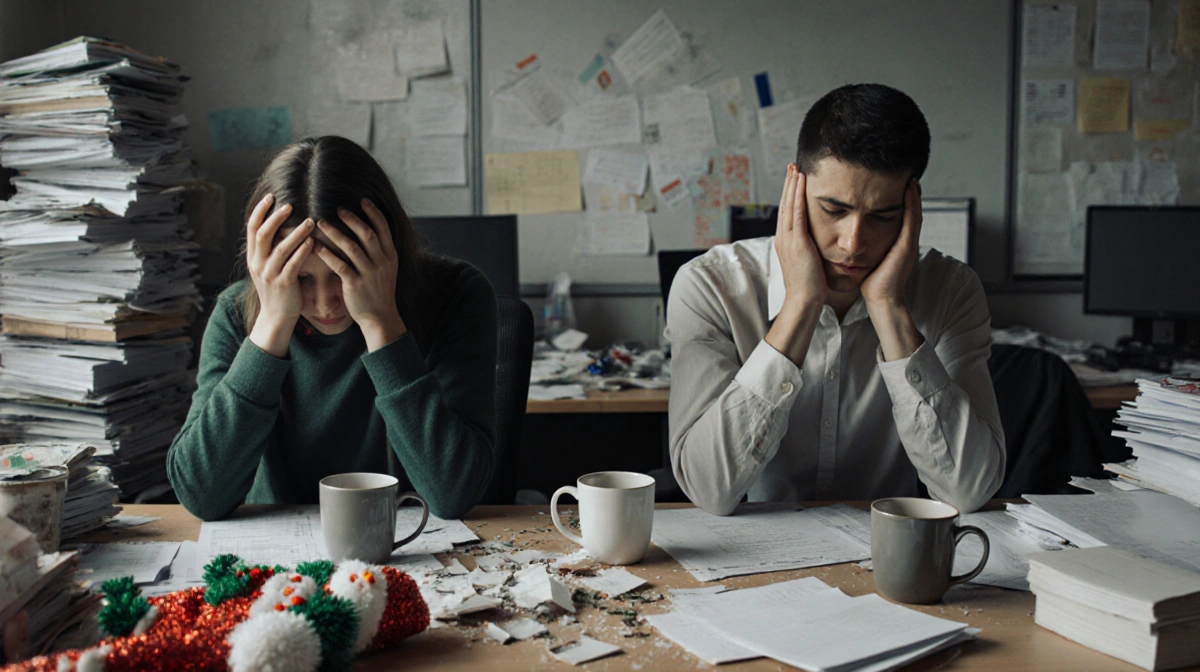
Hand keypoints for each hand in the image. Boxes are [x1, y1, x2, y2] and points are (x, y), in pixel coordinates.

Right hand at [246, 194, 314, 356]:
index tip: (270, 196)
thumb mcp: (267, 268)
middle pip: (263, 234)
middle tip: (290, 204)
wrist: (276, 318)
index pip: (251, 229)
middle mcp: (258, 264)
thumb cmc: (278, 290)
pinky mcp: (283, 285)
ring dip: (296, 233)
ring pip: (280, 248)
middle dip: (275, 217)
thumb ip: (270, 249)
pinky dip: (302, 252)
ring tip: (310, 221)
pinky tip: (313, 242)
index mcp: (253, 257)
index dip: (259, 211)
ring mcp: (269, 275)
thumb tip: (279, 225)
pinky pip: (292, 265)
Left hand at [315, 198, 405, 350]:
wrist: (380, 317)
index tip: (363, 200)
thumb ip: (380, 250)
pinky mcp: (355, 285)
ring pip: (351, 247)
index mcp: (390, 255)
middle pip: (366, 234)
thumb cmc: (379, 291)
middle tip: (338, 208)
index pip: (383, 228)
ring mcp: (369, 273)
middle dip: (352, 219)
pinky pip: (340, 266)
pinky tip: (316, 246)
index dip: (373, 212)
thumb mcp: (387, 268)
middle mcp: (381, 262)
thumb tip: (370, 230)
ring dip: (335, 233)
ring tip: (320, 223)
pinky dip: (327, 254)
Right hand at [774, 163, 826, 309]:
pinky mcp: (796, 242)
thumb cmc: (809, 286)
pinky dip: (797, 196)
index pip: (786, 213)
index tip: (793, 179)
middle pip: (784, 204)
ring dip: (791, 185)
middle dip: (787, 184)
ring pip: (788, 205)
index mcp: (785, 242)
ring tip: (795, 168)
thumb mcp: (807, 263)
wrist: (804, 300)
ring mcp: (788, 239)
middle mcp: (783, 238)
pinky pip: (796, 213)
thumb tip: (814, 243)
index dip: (789, 195)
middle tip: (791, 166)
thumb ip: (808, 249)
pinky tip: (801, 182)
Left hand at [860, 181, 921, 307]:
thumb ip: (867, 249)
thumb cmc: (872, 283)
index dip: (903, 202)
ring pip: (915, 213)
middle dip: (912, 195)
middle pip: (912, 212)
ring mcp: (909, 243)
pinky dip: (912, 205)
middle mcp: (907, 242)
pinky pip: (912, 221)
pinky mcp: (907, 246)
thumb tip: (854, 242)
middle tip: (910, 177)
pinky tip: (910, 191)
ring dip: (914, 196)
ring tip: (912, 180)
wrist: (881, 299)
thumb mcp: (869, 260)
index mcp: (898, 244)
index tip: (899, 186)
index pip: (902, 217)